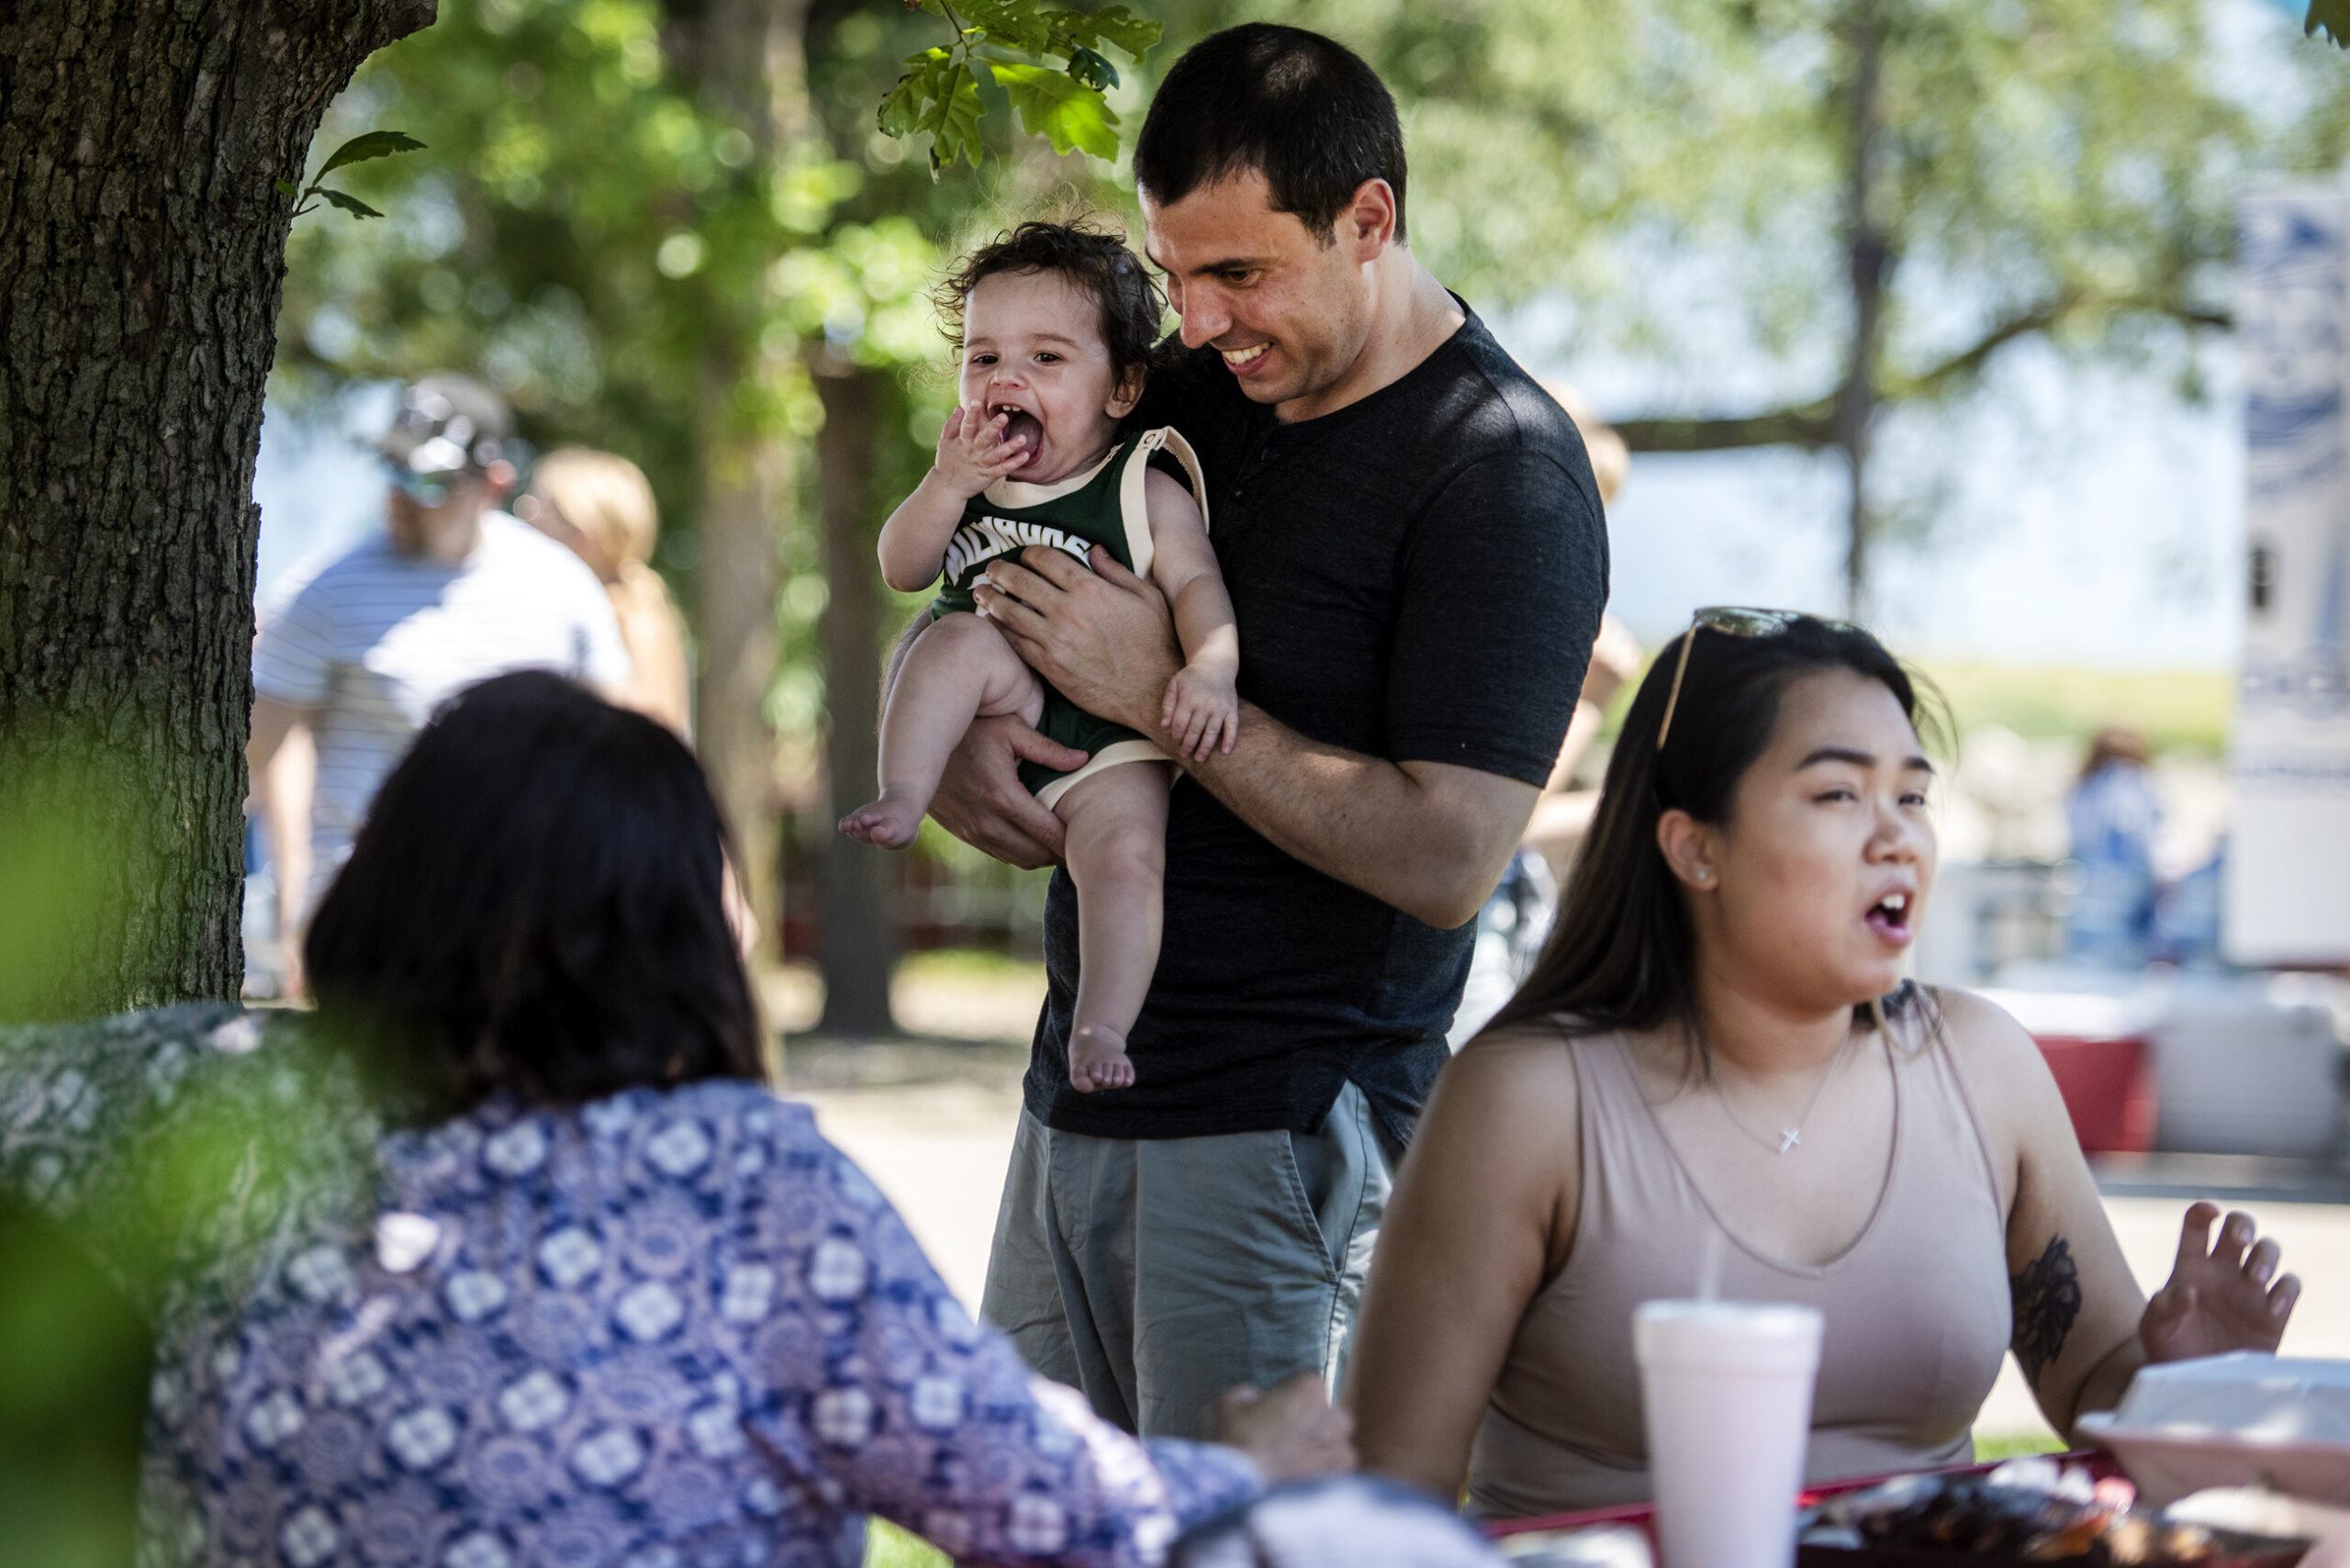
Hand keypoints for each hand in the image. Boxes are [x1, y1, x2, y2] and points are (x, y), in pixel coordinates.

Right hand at [928, 713, 1087, 870]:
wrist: (918, 742)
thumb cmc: (973, 728)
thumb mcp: (1010, 728)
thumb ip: (1048, 748)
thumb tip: (1084, 760)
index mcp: (1002, 796)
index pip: (1049, 834)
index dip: (1074, 841)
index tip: (1095, 837)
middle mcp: (986, 821)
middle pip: (1038, 855)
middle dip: (1063, 853)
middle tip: (1085, 842)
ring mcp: (973, 831)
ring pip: (1020, 860)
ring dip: (1043, 856)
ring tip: (1064, 842)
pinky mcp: (964, 834)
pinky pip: (1002, 855)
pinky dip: (1023, 853)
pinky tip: (1037, 839)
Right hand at [931, 404, 1029, 497]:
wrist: (947, 488)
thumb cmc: (946, 462)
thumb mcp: (945, 443)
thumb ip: (951, 425)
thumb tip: (959, 408)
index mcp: (962, 442)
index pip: (966, 426)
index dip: (971, 414)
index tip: (976, 401)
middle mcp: (972, 452)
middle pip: (983, 438)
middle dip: (993, 427)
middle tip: (1004, 416)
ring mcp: (981, 464)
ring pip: (996, 455)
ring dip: (1010, 447)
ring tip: (1023, 438)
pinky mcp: (988, 475)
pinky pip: (1003, 469)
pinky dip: (1014, 463)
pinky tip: (1025, 456)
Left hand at [975, 545, 1183, 732]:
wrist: (1152, 692)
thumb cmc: (1156, 643)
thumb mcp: (1147, 597)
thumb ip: (1116, 571)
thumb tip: (1095, 551)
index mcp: (1090, 588)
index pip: (1045, 559)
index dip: (1030, 553)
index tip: (1025, 555)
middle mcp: (1067, 610)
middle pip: (1020, 581)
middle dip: (1000, 571)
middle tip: (991, 569)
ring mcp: (1055, 640)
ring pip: (1009, 612)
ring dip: (990, 599)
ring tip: (980, 592)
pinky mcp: (1049, 666)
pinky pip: (1015, 643)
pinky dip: (1000, 631)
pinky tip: (993, 625)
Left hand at [1162, 662, 1238, 761]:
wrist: (1216, 665)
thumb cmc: (1192, 676)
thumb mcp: (1174, 684)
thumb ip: (1168, 704)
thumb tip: (1164, 725)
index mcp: (1188, 699)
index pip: (1179, 725)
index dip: (1176, 736)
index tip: (1176, 741)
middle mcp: (1205, 705)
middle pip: (1194, 732)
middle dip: (1188, 745)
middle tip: (1184, 754)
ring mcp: (1220, 708)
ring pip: (1211, 733)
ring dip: (1205, 748)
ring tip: (1199, 758)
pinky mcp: (1232, 709)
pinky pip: (1232, 727)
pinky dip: (1230, 740)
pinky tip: (1226, 751)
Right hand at [1209, 1373, 1355, 1482]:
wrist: (1236, 1490)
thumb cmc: (1233, 1441)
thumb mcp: (1229, 1401)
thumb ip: (1251, 1395)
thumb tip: (1256, 1401)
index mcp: (1310, 1391)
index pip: (1308, 1384)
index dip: (1289, 1395)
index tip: (1276, 1407)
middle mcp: (1333, 1419)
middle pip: (1330, 1415)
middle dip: (1313, 1423)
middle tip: (1285, 1437)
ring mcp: (1339, 1453)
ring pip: (1337, 1446)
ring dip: (1321, 1451)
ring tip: (1293, 1463)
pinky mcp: (1337, 1484)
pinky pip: (1335, 1474)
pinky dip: (1322, 1476)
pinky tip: (1298, 1482)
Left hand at [2142, 1201, 2299, 1362]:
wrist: (2194, 1380)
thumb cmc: (2169, 1348)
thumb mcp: (2155, 1328)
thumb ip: (2165, 1307)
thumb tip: (2187, 1291)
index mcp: (2191, 1266)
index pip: (2198, 1226)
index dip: (2204, 1212)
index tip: (2210, 1212)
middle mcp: (2222, 1271)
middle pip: (2239, 1228)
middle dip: (2243, 1225)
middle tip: (2240, 1239)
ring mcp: (2250, 1290)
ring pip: (2268, 1251)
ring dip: (2266, 1256)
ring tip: (2256, 1277)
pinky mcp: (2273, 1313)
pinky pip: (2289, 1286)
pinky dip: (2286, 1290)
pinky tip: (2273, 1306)